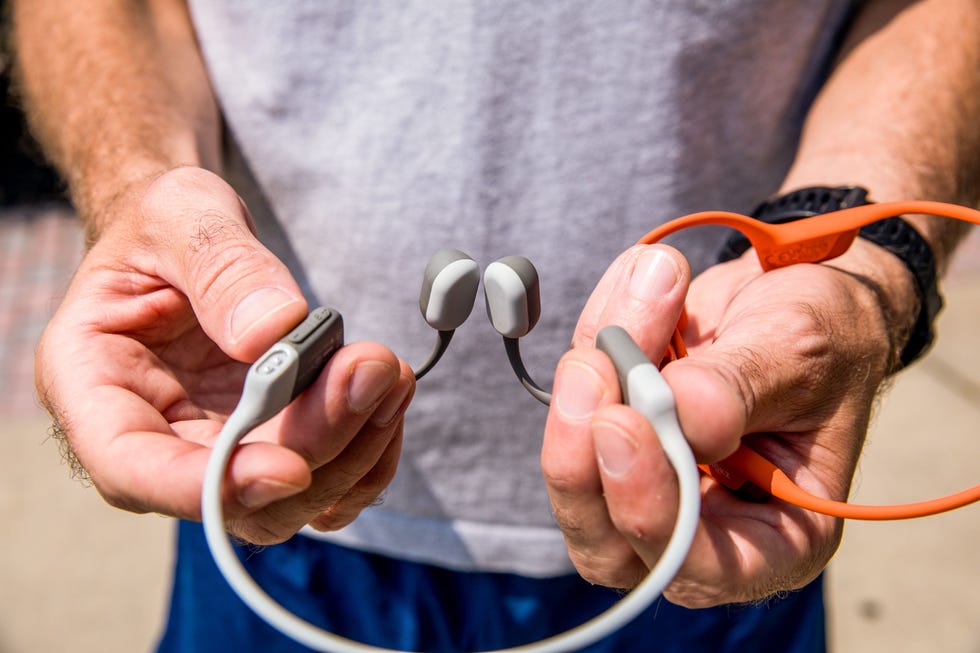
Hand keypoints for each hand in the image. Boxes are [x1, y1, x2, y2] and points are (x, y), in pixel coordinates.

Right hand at [35, 167, 414, 543]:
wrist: (190, 243)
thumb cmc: (164, 228)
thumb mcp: (179, 216)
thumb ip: (220, 267)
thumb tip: (275, 332)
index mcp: (95, 387)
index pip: (133, 468)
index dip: (211, 486)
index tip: (289, 467)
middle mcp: (153, 438)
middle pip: (232, 496)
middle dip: (315, 445)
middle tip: (371, 371)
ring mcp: (214, 452)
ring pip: (289, 502)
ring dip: (354, 451)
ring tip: (389, 372)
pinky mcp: (267, 446)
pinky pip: (325, 480)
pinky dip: (368, 450)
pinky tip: (389, 391)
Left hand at [542, 241, 903, 606]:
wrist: (798, 295)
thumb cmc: (825, 338)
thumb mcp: (802, 357)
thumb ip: (739, 390)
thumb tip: (680, 411)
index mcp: (774, 539)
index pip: (693, 570)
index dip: (646, 510)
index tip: (622, 423)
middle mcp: (702, 525)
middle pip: (606, 541)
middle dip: (582, 459)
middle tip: (591, 368)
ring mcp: (648, 478)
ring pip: (577, 466)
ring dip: (590, 378)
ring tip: (643, 295)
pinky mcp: (614, 427)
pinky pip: (577, 395)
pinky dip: (596, 335)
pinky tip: (639, 284)